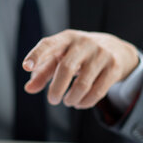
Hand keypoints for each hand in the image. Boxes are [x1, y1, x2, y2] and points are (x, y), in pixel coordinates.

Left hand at [23, 30, 138, 108]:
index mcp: (66, 38)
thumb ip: (43, 73)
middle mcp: (84, 43)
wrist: (116, 49)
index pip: (49, 44)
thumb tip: (29, 89)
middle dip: (57, 89)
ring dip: (72, 99)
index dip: (37, 55)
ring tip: (68, 101)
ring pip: (82, 85)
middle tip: (52, 100)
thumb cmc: (79, 55)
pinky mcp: (113, 67)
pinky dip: (85, 102)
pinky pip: (97, 92)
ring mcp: (101, 54)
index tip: (26, 67)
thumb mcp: (60, 58)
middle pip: (66, 68)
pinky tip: (80, 103)